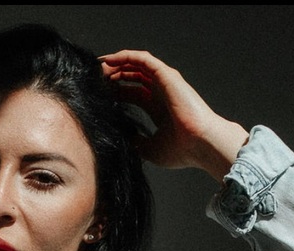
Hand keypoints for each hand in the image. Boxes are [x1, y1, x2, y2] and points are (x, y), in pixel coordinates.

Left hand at [99, 50, 248, 180]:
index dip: (115, 92)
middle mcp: (161, 93)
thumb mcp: (148, 148)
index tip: (98, 95)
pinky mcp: (167, 76)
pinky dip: (126, 56)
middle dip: (113, 76)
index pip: (132, 94)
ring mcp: (165, 83)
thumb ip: (134, 141)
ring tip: (98, 67)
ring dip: (117, 63)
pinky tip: (110, 59)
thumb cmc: (181, 150)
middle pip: (133, 78)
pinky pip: (143, 59)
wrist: (200, 145)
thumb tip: (120, 139)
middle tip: (94, 80)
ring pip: (137, 65)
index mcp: (158, 109)